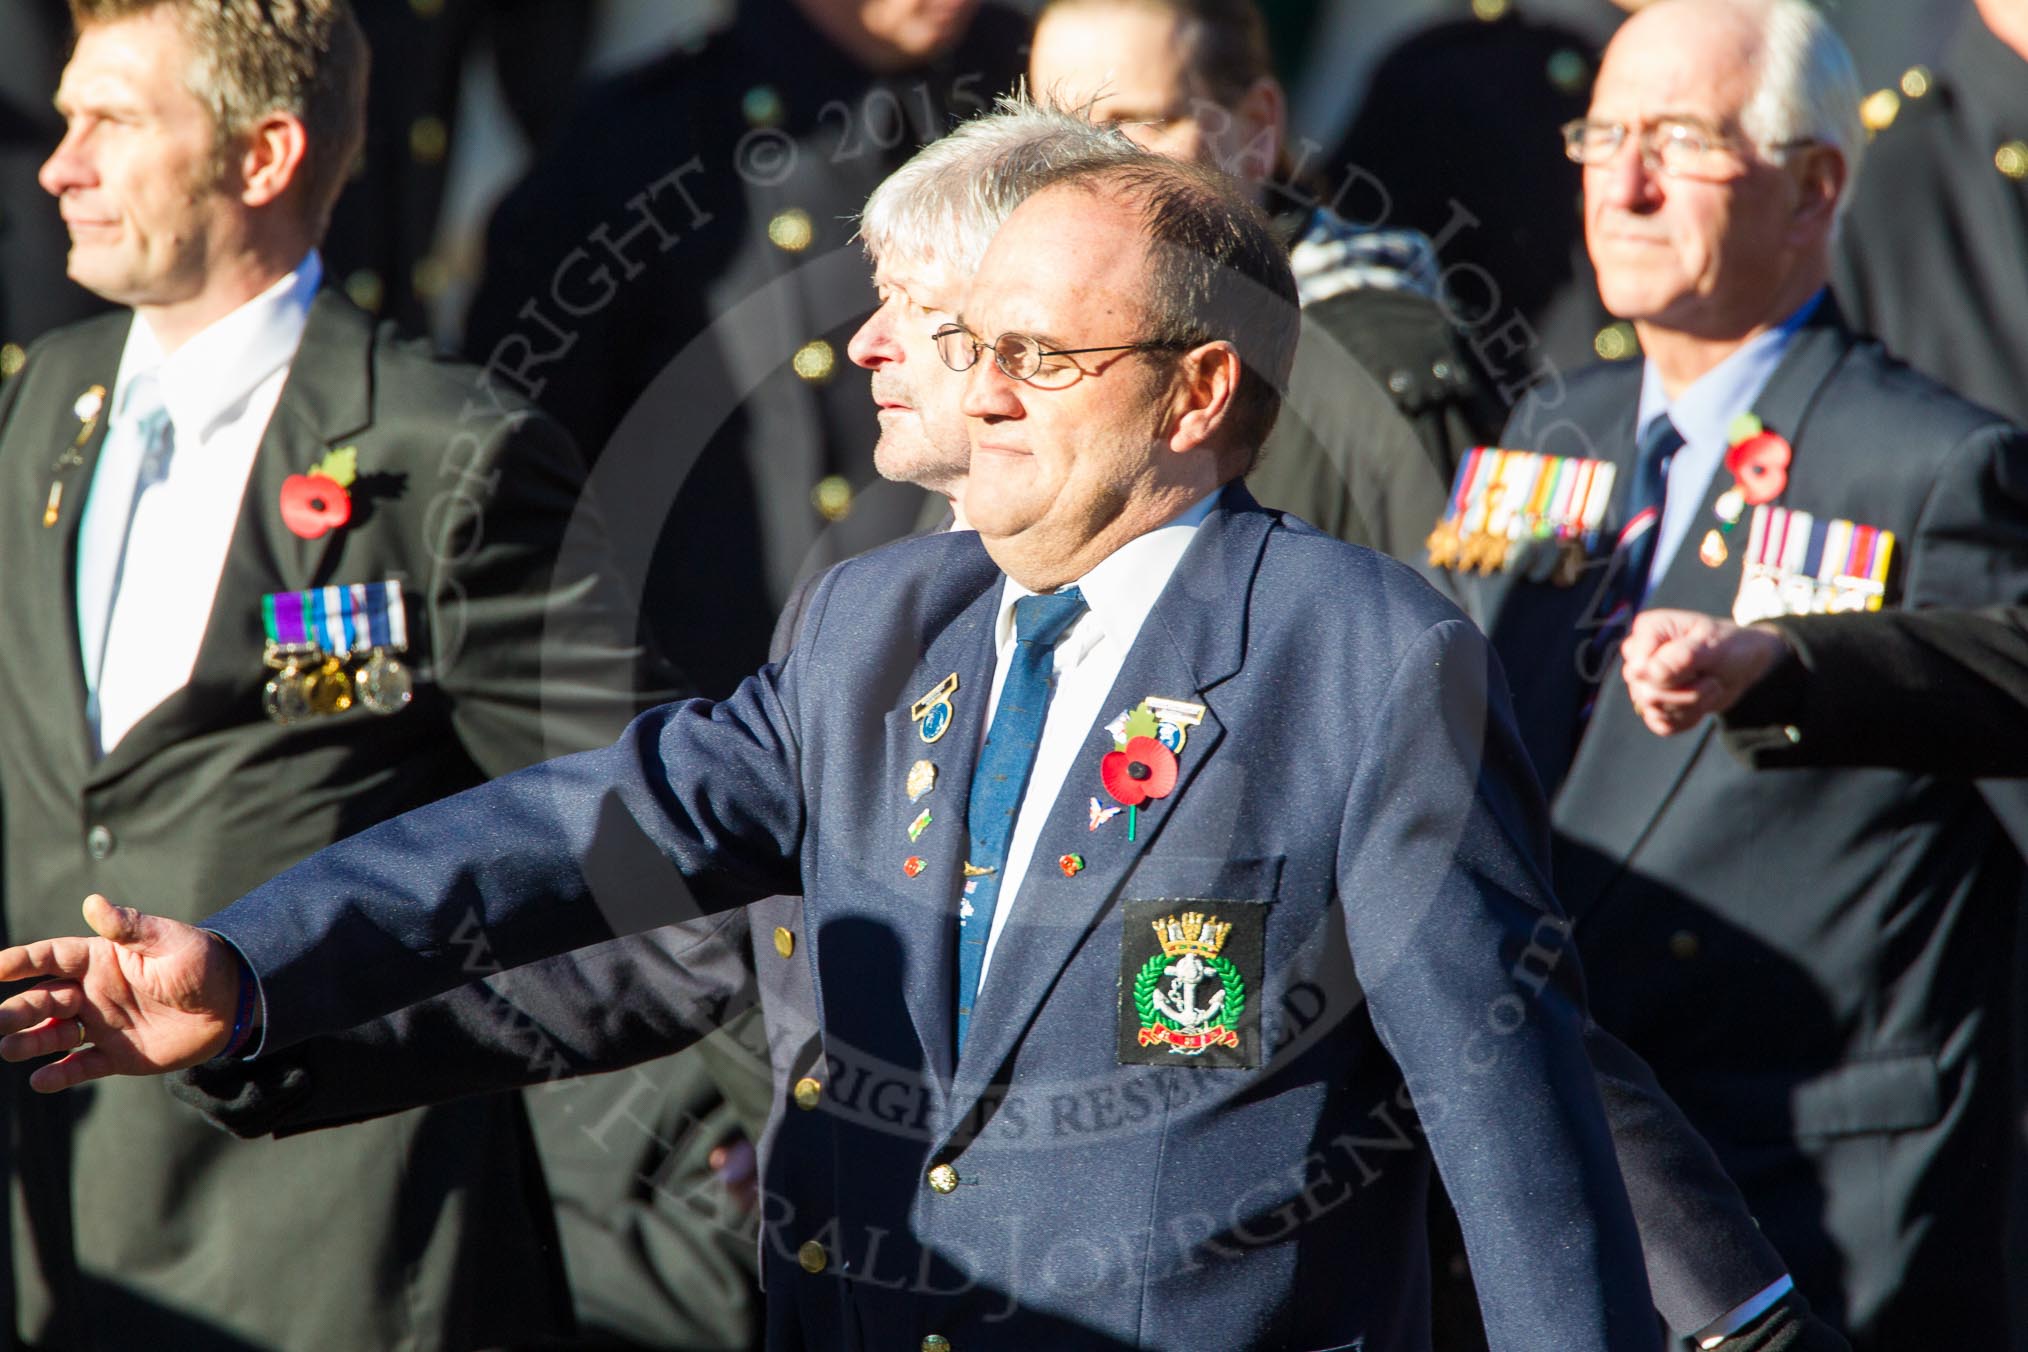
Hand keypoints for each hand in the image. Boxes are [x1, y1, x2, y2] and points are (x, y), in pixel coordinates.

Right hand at [0, 894, 242, 1091]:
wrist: (231, 1004)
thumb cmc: (199, 963)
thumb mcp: (168, 941)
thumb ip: (130, 927)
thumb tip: (93, 902)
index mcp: (99, 960)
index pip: (50, 957)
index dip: (20, 961)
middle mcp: (92, 993)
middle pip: (44, 999)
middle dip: (18, 1009)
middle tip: (0, 1020)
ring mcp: (101, 1025)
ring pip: (53, 1035)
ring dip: (30, 1042)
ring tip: (9, 1048)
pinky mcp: (116, 1056)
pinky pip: (80, 1067)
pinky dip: (59, 1075)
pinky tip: (41, 1080)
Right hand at [1621, 609, 1789, 735]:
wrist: (1740, 664)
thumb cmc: (1727, 645)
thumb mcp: (1714, 645)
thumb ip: (1683, 656)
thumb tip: (1648, 671)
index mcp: (1648, 630)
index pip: (1639, 669)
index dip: (1669, 677)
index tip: (1698, 667)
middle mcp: (1638, 656)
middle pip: (1648, 694)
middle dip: (1688, 694)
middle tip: (1712, 680)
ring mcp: (1642, 682)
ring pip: (1655, 711)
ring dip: (1693, 706)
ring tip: (1710, 687)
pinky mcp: (1653, 705)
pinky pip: (1661, 725)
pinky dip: (1687, 719)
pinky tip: (1700, 703)